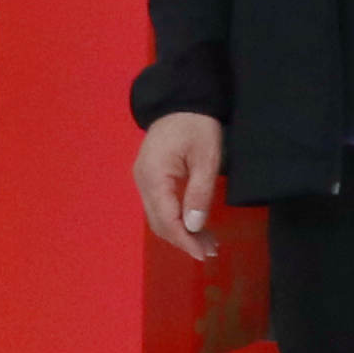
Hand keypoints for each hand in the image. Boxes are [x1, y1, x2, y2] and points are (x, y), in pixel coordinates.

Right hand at [134, 110, 224, 259]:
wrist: (182, 100)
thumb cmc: (197, 125)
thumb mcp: (206, 158)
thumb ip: (200, 193)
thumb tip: (194, 226)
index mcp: (153, 176)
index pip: (166, 219)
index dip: (185, 240)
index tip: (204, 253)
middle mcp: (142, 182)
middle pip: (159, 222)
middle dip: (184, 240)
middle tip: (211, 250)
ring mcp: (143, 180)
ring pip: (158, 217)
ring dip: (181, 232)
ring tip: (208, 243)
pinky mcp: (150, 178)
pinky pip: (160, 206)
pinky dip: (176, 219)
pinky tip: (195, 226)